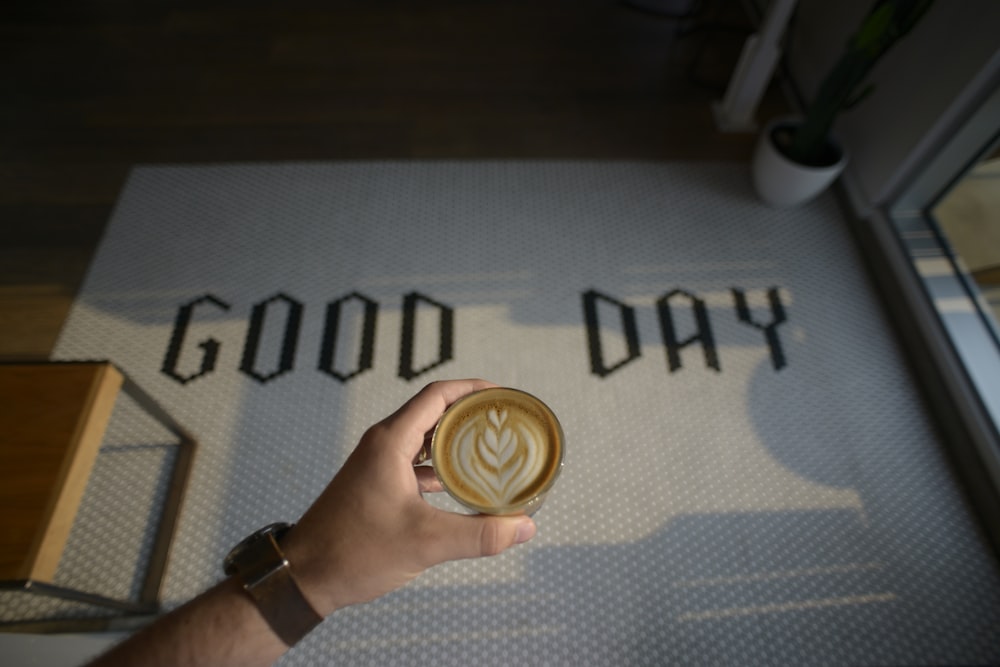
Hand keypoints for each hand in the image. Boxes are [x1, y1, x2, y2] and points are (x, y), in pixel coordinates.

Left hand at [282, 379, 537, 616]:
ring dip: (456, 440)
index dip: (473, 389)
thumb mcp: (425, 542)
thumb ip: (479, 534)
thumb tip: (525, 527)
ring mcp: (378, 465)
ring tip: (492, 448)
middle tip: (506, 422)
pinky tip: (463, 484)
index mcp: (390, 442)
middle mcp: (383, 445)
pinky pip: (416, 463)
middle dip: (471, 414)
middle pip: (434, 413)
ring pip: (425, 439)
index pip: (437, 395)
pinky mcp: (377, 485)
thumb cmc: (355, 552)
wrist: (305, 576)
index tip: (503, 394)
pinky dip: (441, 465)